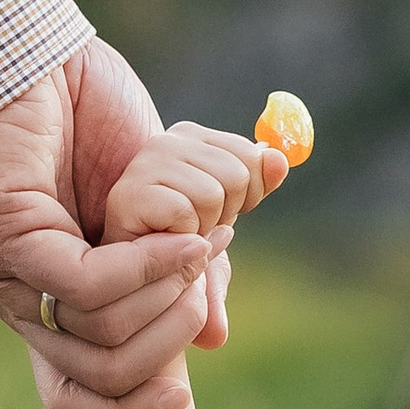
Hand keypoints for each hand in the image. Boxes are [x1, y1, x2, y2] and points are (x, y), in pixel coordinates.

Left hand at [0, 40, 230, 408]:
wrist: (31, 48)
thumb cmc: (86, 115)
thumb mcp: (155, 203)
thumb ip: (184, 266)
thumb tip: (214, 338)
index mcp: (51, 302)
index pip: (75, 401)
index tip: (181, 400)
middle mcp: (22, 300)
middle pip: (102, 377)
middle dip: (171, 339)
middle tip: (206, 275)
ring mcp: (9, 272)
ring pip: (101, 335)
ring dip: (167, 296)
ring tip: (200, 245)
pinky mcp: (8, 237)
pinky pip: (88, 286)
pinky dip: (145, 269)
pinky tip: (181, 240)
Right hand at [102, 120, 287, 240]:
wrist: (136, 272)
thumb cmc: (182, 240)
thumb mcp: (228, 210)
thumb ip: (256, 183)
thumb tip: (281, 160)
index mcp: (191, 137)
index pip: (252, 155)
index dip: (250, 193)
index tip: (225, 210)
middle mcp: (165, 141)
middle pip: (237, 175)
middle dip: (227, 213)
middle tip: (199, 226)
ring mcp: (143, 164)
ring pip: (213, 195)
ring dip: (205, 229)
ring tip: (180, 234)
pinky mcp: (128, 194)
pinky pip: (185, 213)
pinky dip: (184, 237)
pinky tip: (165, 240)